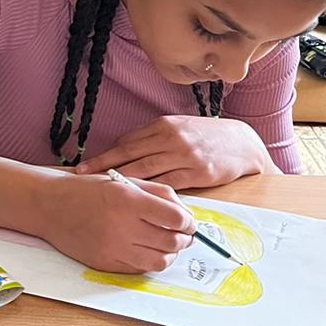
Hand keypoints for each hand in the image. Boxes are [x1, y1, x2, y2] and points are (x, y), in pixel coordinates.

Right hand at [35, 171, 195, 273]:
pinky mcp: (105, 264)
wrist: (48, 206)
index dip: (188, 222)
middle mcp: (121, 226)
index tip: (187, 222)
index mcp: (128, 200)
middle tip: (182, 235)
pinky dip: (149, 261)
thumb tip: (185, 214)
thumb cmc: (86, 190)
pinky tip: (145, 250)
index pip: (176, 218)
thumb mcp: (122, 181)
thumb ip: (158, 193)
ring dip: (169, 253)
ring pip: (160, 260)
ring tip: (165, 244)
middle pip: (172, 241)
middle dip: (183, 239)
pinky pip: (139, 269)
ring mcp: (113, 248)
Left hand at [77, 116, 270, 188]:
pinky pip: (168, 184)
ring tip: (101, 190)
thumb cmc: (207, 137)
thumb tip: (124, 150)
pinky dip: (149, 192)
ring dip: (121, 180)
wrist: (244, 144)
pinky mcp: (197, 173)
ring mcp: (184, 155)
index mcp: (164, 125)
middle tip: (81, 175)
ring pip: (145, 169)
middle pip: (130, 152)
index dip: (106, 155)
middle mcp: (172, 137)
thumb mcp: (180, 128)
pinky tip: (135, 200)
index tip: (86, 165)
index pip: (127, 141)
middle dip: (103, 165)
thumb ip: (154, 138)